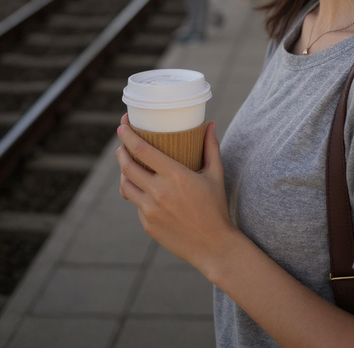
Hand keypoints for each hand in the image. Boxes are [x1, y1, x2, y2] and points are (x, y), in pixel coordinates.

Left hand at [116, 114, 237, 279]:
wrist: (213, 246)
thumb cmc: (216, 207)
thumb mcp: (216, 174)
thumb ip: (210, 146)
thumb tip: (209, 123)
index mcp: (175, 176)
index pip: (142, 150)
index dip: (128, 135)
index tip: (123, 125)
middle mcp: (159, 192)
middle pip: (127, 166)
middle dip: (121, 150)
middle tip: (122, 141)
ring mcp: (150, 210)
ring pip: (125, 185)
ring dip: (123, 171)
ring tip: (127, 162)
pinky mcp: (147, 224)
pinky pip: (135, 203)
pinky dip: (136, 191)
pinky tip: (143, 187)